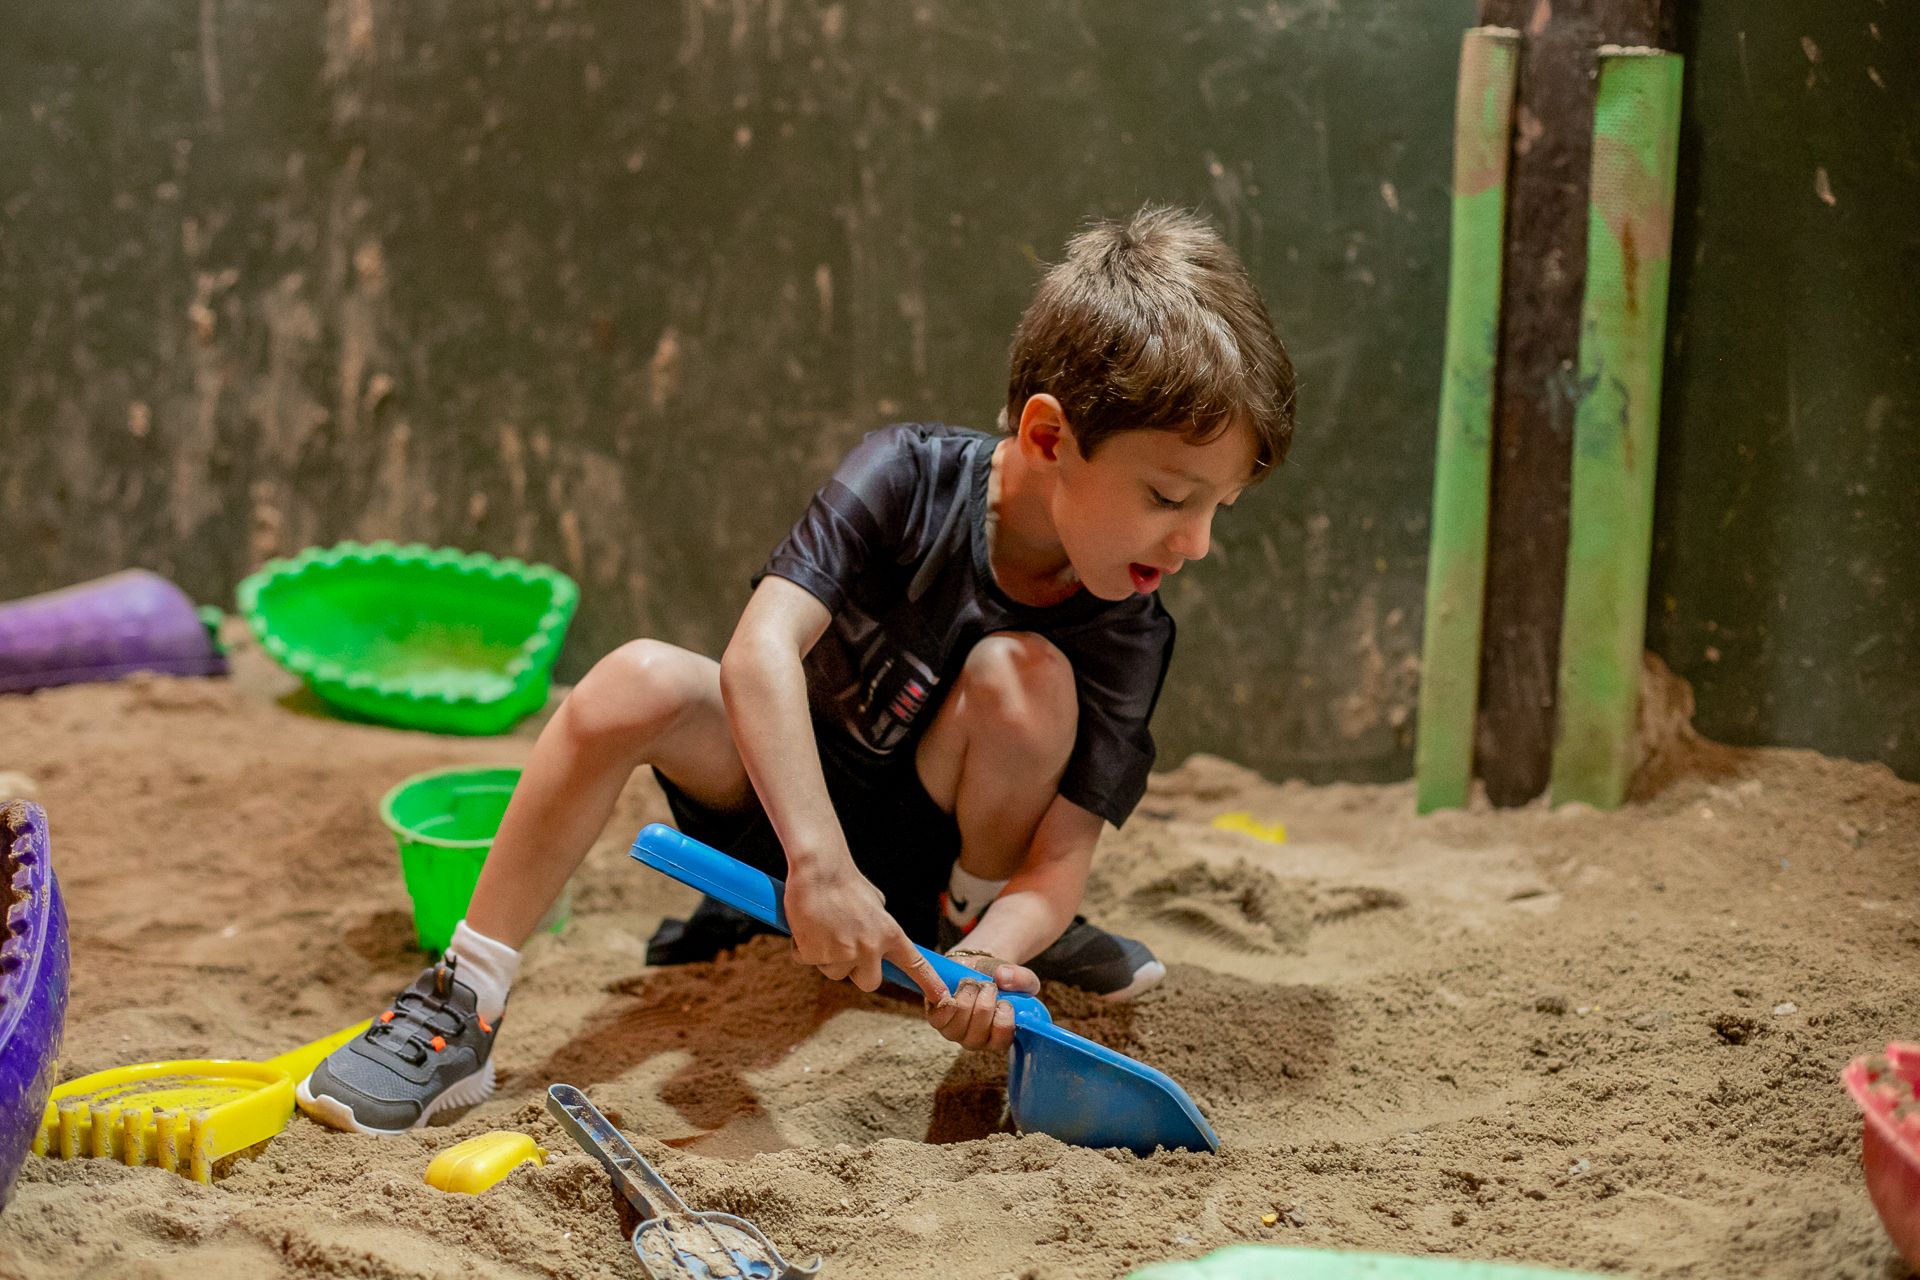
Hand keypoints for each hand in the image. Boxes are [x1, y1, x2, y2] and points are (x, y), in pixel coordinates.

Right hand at [784, 861, 949, 1003]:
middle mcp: (869, 948)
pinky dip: (802, 947)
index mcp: (889, 933)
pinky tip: (805, 925)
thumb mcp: (874, 902)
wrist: (817, 869)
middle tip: (842, 948)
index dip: (929, 982)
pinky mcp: (815, 954)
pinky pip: (806, 960)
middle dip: (855, 971)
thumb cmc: (844, 881)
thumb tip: (877, 938)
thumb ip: (879, 925)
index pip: (915, 963)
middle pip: (868, 982)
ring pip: (834, 972)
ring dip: (824, 956)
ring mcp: (843, 953)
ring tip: (821, 926)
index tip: (941, 997)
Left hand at [925, 949, 1039, 1051]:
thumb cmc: (1000, 980)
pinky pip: (939, 1016)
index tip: (1004, 1002)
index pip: (1001, 1041)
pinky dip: (947, 999)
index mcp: (998, 1037)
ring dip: (968, 993)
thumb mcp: (1020, 978)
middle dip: (985, 999)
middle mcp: (975, 1040)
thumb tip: (1002, 977)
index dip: (1003, 1020)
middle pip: (978, 1028)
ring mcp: (954, 1032)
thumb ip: (1021, 978)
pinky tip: (954, 990)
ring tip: (973, 983)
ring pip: (959, 1018)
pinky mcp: (937, 1019)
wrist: (975, 967)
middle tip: (989, 985)